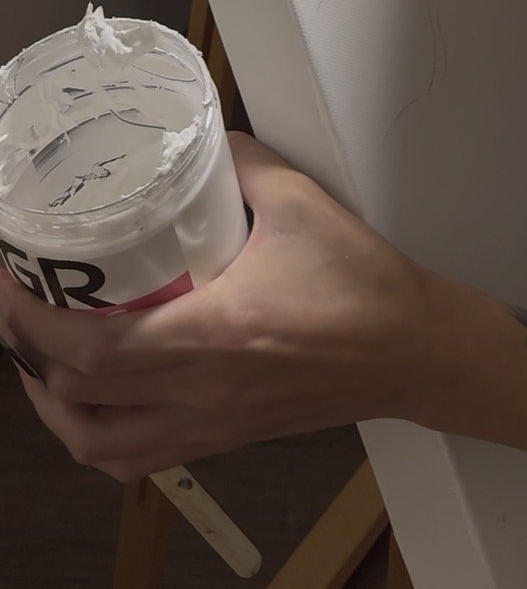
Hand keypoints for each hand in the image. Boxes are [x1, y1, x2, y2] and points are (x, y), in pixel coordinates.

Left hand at [0, 132, 435, 480]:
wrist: (412, 349)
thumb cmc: (363, 284)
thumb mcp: (299, 199)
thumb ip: (239, 163)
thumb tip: (196, 142)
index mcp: (217, 336)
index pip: (95, 353)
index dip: (35, 326)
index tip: (14, 287)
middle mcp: (205, 393)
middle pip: (83, 407)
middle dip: (32, 363)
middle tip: (22, 311)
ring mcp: (214, 423)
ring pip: (104, 449)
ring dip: (60, 412)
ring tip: (47, 365)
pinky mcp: (227, 436)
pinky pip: (140, 460)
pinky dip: (102, 439)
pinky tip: (101, 402)